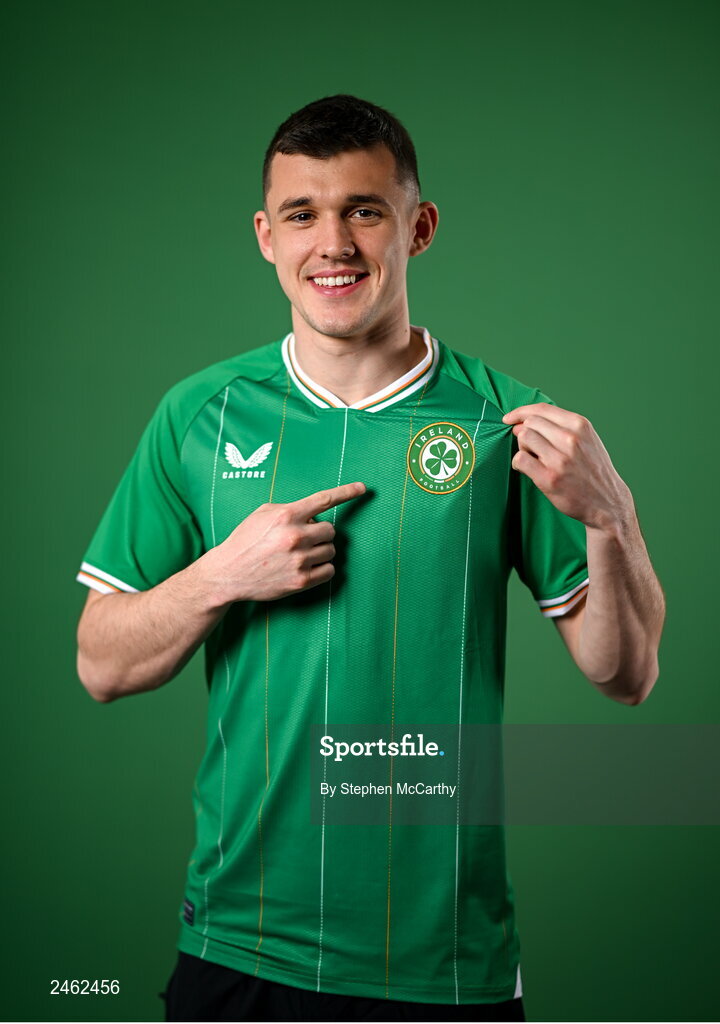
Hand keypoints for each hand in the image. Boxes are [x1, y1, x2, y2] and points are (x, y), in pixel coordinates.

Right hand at [202, 481, 366, 603]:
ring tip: (301, 554)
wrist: (228, 573)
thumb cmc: (245, 540)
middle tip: (304, 539)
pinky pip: (329, 570)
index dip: (347, 492)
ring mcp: (299, 560)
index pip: (324, 499)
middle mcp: (295, 536)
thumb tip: (314, 515)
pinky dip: (322, 568)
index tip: (363, 488)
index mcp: (286, 515)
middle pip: (330, 530)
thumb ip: (290, 509)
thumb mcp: (262, 514)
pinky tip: (307, 567)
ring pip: (331, 550)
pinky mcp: (301, 580)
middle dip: (321, 533)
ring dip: (321, 550)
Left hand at [501, 403, 631, 529]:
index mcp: (580, 425)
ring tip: (533, 459)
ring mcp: (560, 459)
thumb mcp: (586, 440)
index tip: (509, 418)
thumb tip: (520, 424)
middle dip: (524, 433)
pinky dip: (518, 463)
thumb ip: (558, 428)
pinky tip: (525, 468)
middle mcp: (570, 439)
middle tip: (531, 448)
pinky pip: (520, 459)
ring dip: (523, 448)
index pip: (541, 409)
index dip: (520, 412)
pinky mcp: (549, 478)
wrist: (607, 502)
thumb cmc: (592, 469)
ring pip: (524, 438)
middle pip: (530, 423)